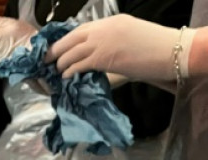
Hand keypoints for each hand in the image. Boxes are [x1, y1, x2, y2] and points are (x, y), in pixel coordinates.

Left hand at [46, 14, 181, 80]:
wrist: (173, 51)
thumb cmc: (155, 47)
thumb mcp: (129, 35)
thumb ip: (111, 40)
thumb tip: (95, 54)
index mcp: (111, 21)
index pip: (80, 29)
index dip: (66, 40)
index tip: (57, 48)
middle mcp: (103, 29)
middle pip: (70, 38)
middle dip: (55, 50)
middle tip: (46, 60)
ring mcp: (102, 42)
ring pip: (70, 52)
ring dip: (60, 63)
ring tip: (56, 71)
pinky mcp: (102, 58)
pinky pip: (77, 65)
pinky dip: (68, 71)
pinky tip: (65, 77)